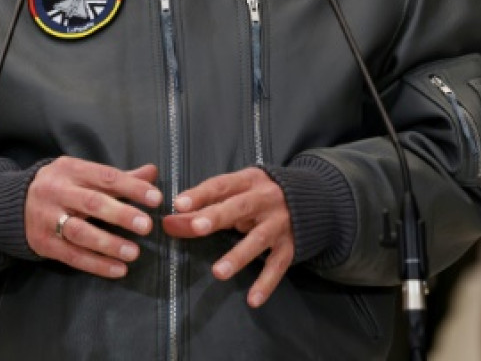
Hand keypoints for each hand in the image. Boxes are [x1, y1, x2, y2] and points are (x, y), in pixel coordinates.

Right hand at [26, 158, 160, 278]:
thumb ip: (118, 178)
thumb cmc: (60, 187)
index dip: (132, 187)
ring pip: (80, 232)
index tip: (155, 198)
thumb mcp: (83, 174)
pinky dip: (96, 264)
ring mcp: (48, 218)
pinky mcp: (44, 243)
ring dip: (108, 244)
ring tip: (134, 253)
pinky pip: (72, 256)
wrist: (13, 204)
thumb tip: (151, 173)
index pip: (106, 177)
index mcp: (71, 170)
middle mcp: (57, 191)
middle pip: (91, 203)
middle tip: (146, 226)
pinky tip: (117, 269)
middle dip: (121, 214)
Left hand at [161, 167, 293, 306]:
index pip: (221, 184)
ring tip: (219, 272)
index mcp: (249, 180)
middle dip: (217, 216)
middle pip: (239, 207)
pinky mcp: (290, 246)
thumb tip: (169, 223)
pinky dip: (266, 283)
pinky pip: (278, 266)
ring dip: (238, 255)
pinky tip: (252, 300)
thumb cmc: (258, 194)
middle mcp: (266, 199)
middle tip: (196, 227)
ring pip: (258, 239)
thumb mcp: (236, 192)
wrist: (311, 198)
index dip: (200, 193)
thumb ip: (204, 206)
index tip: (178, 204)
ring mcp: (280, 223)